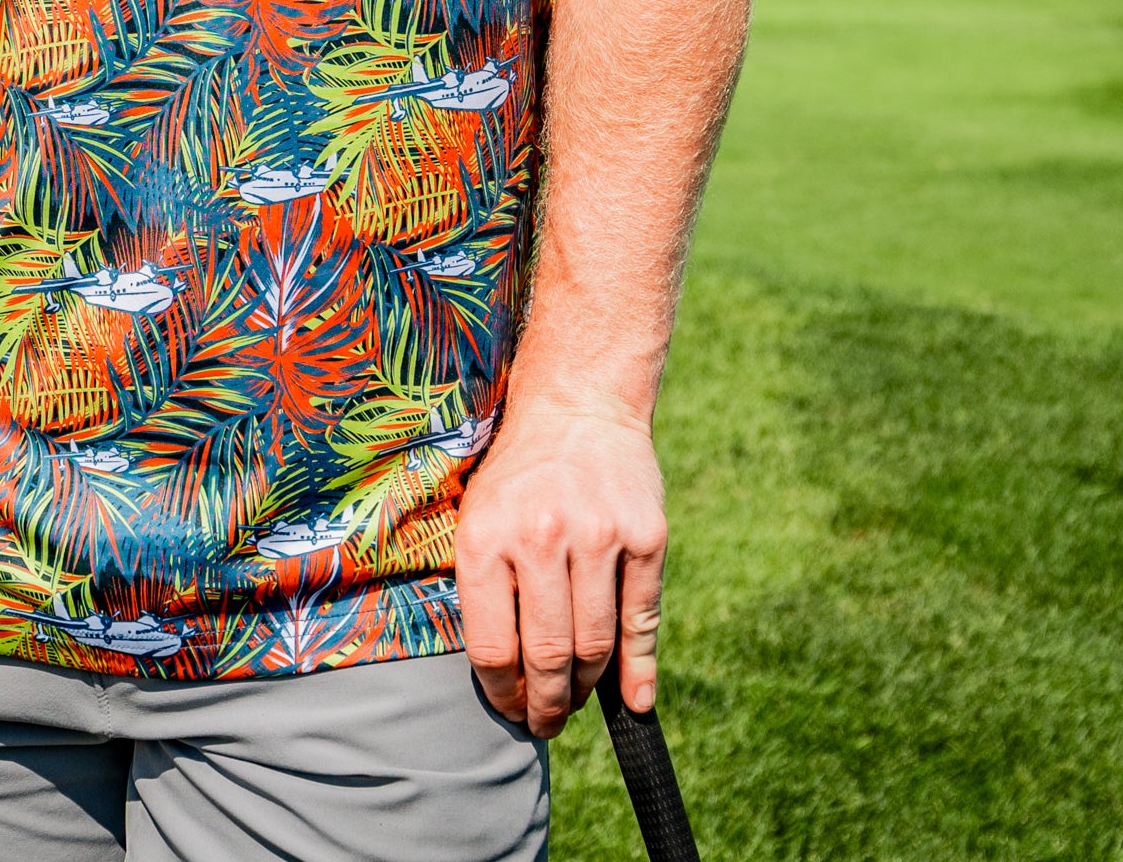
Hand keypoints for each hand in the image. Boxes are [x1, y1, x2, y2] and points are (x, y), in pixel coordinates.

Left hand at [455, 403, 666, 737]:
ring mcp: (598, 536)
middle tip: (545, 722)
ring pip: (595, 647)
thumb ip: (482, 588)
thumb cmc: (518, 471)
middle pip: (547, 656)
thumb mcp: (477, 515)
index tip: (510, 706)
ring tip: (574, 699)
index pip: (493, 649)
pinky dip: (640, 670)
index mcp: (486, 537)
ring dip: (584, 688)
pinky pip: (642, 619)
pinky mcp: (646, 535)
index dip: (502, 693)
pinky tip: (634, 700)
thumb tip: (498, 677)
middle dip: (546, 704)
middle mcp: (541, 537)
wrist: (578, 400)